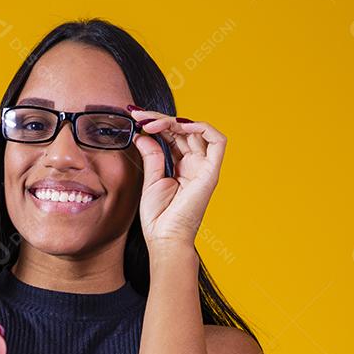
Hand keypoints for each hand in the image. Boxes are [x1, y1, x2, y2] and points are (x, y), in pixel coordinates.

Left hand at [127, 107, 227, 250]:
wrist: (164, 238)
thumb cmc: (158, 216)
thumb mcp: (151, 180)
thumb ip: (151, 155)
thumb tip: (143, 134)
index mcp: (180, 166)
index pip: (171, 135)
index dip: (155, 123)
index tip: (135, 116)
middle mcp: (194, 164)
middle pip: (182, 130)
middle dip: (160, 119)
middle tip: (138, 116)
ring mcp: (204, 167)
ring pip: (196, 131)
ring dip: (174, 121)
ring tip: (151, 123)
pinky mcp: (212, 172)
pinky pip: (218, 142)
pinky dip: (202, 127)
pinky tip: (179, 126)